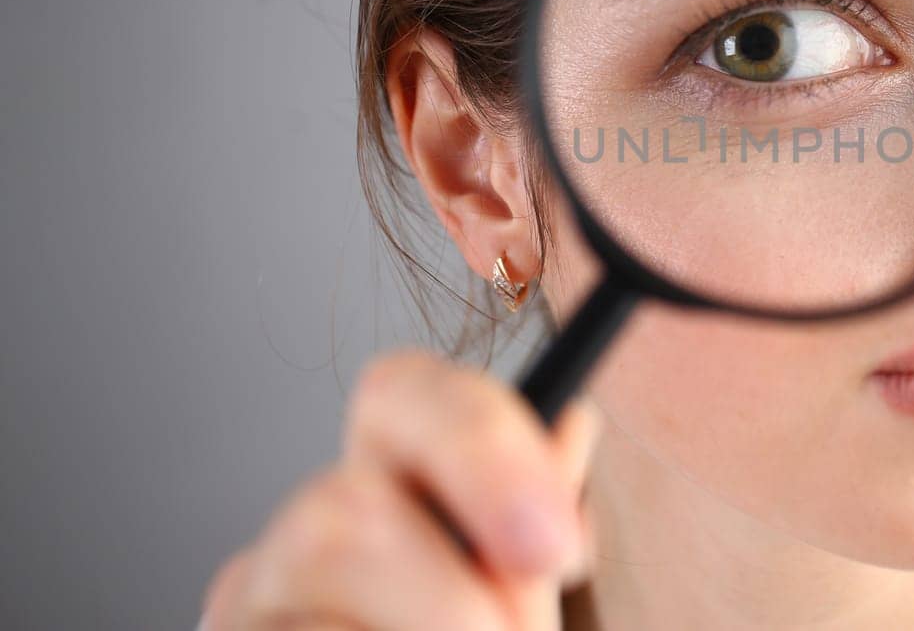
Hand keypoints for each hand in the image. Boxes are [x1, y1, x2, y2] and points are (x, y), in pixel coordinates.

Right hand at [199, 348, 599, 629]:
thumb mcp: (521, 606)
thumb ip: (537, 526)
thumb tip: (573, 422)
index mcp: (392, 486)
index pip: (402, 395)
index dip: (483, 450)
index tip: (556, 545)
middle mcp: (301, 539)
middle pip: (341, 506)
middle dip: (451, 600)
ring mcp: (250, 610)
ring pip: (312, 603)